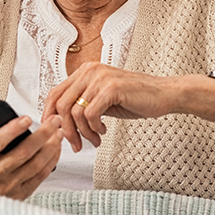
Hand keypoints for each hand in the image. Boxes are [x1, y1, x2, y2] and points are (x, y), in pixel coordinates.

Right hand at [0, 112, 62, 198]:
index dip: (13, 130)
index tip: (27, 118)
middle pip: (23, 152)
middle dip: (42, 134)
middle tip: (54, 120)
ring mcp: (9, 185)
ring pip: (35, 163)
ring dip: (51, 146)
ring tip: (59, 131)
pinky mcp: (22, 194)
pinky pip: (41, 175)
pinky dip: (52, 161)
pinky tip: (57, 148)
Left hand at [42, 62, 181, 151]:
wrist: (164, 94)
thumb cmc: (135, 98)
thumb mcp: (103, 98)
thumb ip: (84, 103)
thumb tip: (62, 122)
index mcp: (85, 71)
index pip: (54, 93)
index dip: (50, 115)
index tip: (55, 133)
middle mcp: (90, 70)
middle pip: (60, 104)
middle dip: (66, 130)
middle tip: (76, 144)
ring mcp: (100, 78)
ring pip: (75, 112)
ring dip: (83, 132)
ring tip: (94, 139)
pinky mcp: (111, 88)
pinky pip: (90, 114)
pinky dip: (94, 128)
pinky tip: (103, 131)